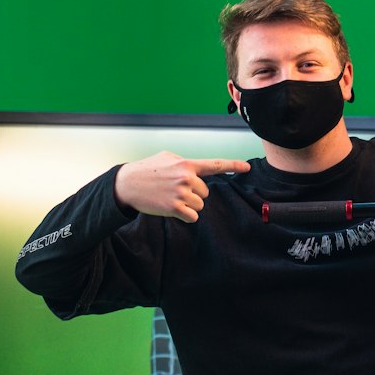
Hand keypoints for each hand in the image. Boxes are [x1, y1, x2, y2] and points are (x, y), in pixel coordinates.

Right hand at [114, 152, 249, 221]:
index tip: (246, 168)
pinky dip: (186, 216)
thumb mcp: (167, 158)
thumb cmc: (147, 169)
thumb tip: (198, 170)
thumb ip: (185, 163)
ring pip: (199, 205)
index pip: (214, 165)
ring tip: (172, 198)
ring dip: (189, 205)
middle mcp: (186, 177)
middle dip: (194, 193)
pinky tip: (172, 208)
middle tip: (175, 190)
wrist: (127, 184)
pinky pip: (192, 216)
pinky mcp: (174, 207)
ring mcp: (181, 193)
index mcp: (186, 164)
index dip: (233, 166)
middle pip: (205, 192)